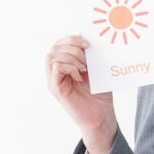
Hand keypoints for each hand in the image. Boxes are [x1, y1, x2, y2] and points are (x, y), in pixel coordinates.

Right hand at [45, 34, 117, 153]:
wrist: (101, 115)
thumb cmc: (100, 94)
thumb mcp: (96, 70)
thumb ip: (90, 56)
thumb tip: (87, 38)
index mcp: (65, 65)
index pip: (59, 43)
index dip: (72, 39)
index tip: (89, 44)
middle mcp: (56, 72)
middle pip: (54, 47)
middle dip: (72, 46)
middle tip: (88, 55)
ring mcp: (54, 80)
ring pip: (51, 56)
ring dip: (71, 57)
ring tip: (84, 67)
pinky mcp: (56, 88)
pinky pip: (55, 68)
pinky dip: (69, 67)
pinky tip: (80, 75)